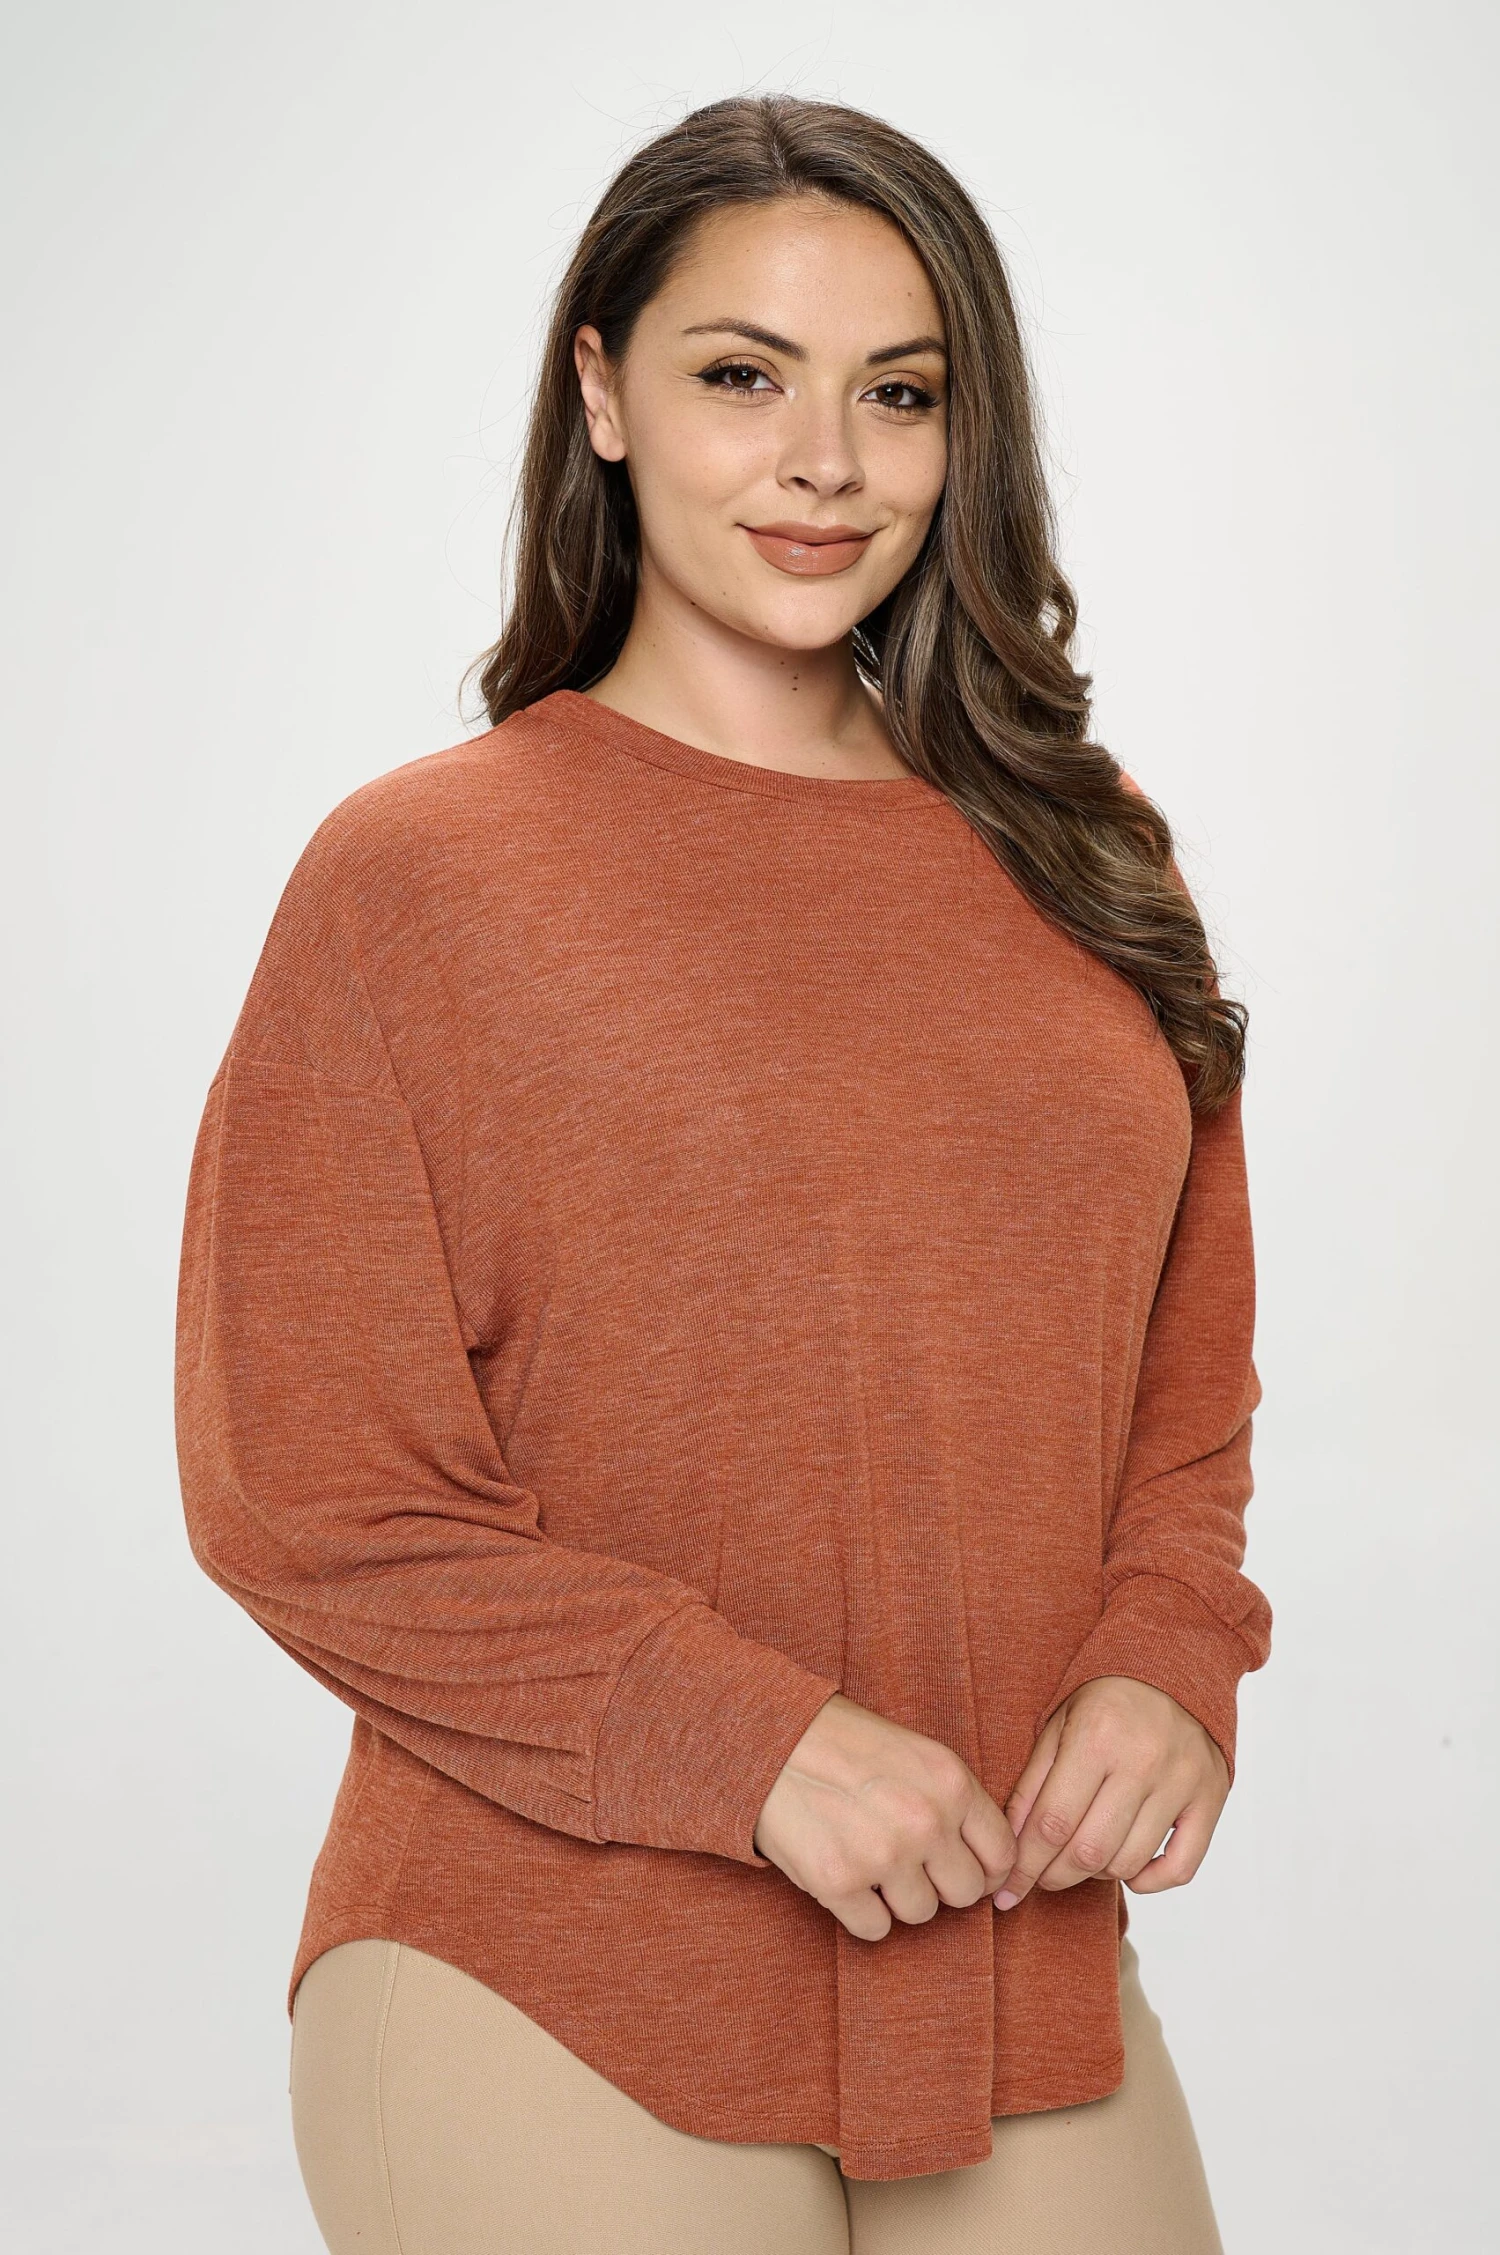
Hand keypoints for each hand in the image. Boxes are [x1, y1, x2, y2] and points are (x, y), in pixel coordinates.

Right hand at [753, 1693, 1017, 1940]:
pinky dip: (859, 1911)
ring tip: (866, 1857)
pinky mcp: (839, 1883)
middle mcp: (925, 1821)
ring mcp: (883, 1855)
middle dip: (937, 1883)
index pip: (1001, 1854)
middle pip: (963, 1893)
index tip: (959, 1866)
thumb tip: (986, 1863)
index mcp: (951, 1783)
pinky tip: (843, 1874)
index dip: (982, 1866)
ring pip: (919, 1914)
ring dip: (895, 1897)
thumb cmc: (844, 1743)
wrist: (770, 1739)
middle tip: (906, 1862)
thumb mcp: (915, 1753)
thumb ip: (954, 1802)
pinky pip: (874, 1929)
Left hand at [994, 1676, 1229, 1908]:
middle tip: (1039, 1878)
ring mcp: (1181, 1782)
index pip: (1052, 1822)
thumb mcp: (1058, 1726)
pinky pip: (1180, 1868)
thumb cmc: (1106, 1703)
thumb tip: (1012, 1845)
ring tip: (1081, 1859)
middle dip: (1053, 1876)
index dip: (1024, 1864)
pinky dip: (1149, 1881)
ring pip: (1129, 1861)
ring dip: (1096, 1875)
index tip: (1008, 1888)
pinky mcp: (1210, 1799)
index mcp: (1096, 1738)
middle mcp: (1143, 1761)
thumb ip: (1032, 1785)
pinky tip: (1127, 1869)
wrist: (1172, 1671)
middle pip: (1088, 1850)